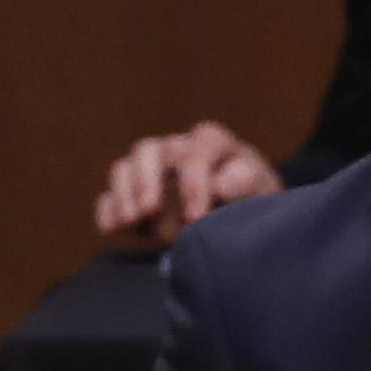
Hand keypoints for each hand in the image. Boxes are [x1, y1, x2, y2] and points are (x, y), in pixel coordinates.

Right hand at [95, 121, 279, 248]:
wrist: (245, 211)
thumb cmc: (255, 196)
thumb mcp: (262, 188)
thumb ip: (244, 182)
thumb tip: (218, 184)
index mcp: (211, 142)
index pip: (196, 151)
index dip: (193, 183)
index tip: (196, 218)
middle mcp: (175, 149)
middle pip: (148, 150)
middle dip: (145, 180)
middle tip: (149, 211)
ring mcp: (150, 169)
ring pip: (123, 167)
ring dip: (124, 195)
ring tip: (132, 221)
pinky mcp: (133, 194)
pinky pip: (110, 194)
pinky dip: (108, 210)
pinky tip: (112, 228)